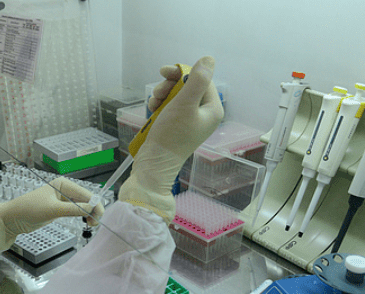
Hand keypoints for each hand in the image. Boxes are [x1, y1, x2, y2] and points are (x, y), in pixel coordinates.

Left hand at [0, 177, 104, 249]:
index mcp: (62, 184)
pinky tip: (84, 222)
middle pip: (85, 199)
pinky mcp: (59, 209)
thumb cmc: (29, 210)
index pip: (85, 193)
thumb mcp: (53, 210)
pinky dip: (81, 216)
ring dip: (88, 214)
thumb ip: (73, 209)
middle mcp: (64, 189)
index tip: (99, 217)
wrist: (12, 219)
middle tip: (94, 224)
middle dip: (92, 210)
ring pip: (82, 206)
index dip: (95, 204)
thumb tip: (92, 208)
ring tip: (90, 224)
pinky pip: (75, 211)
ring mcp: (62, 199)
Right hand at [119, 56, 223, 221]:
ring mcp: (190, 122)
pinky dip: (160, 105)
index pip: (202, 80)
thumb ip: (197, 80)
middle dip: (170, 85)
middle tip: (157, 89)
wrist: (155, 163)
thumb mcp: (184, 104)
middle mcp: (203, 115)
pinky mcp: (177, 127)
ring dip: (162, 95)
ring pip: (177, 97)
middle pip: (189, 88)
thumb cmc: (171, 135)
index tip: (164, 72)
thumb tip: (209, 59)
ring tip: (153, 102)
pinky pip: (170, 108)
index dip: (183, 73)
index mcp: (212, 110)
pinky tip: (152, 109)